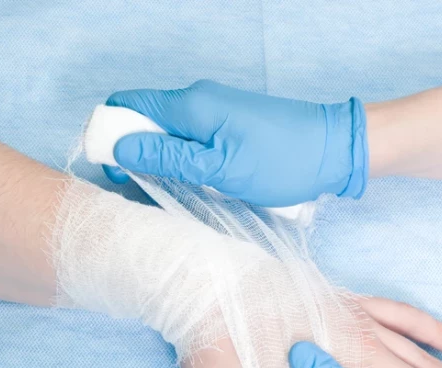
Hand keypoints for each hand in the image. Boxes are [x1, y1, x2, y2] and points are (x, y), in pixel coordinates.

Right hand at [102, 80, 367, 205]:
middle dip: (131, 151)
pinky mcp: (226, 126)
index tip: (111, 170)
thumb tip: (121, 149)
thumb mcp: (221, 169)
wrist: (331, 150)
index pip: (128, 106)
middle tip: (138, 189)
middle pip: (144, 119)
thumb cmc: (281, 161)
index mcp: (191, 106)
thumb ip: (170, 158)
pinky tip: (186, 183)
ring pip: (166, 132)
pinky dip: (178, 159)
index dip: (109, 134)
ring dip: (156, 159)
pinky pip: (188, 138)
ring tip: (164, 191)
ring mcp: (213, 113)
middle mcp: (197, 102)